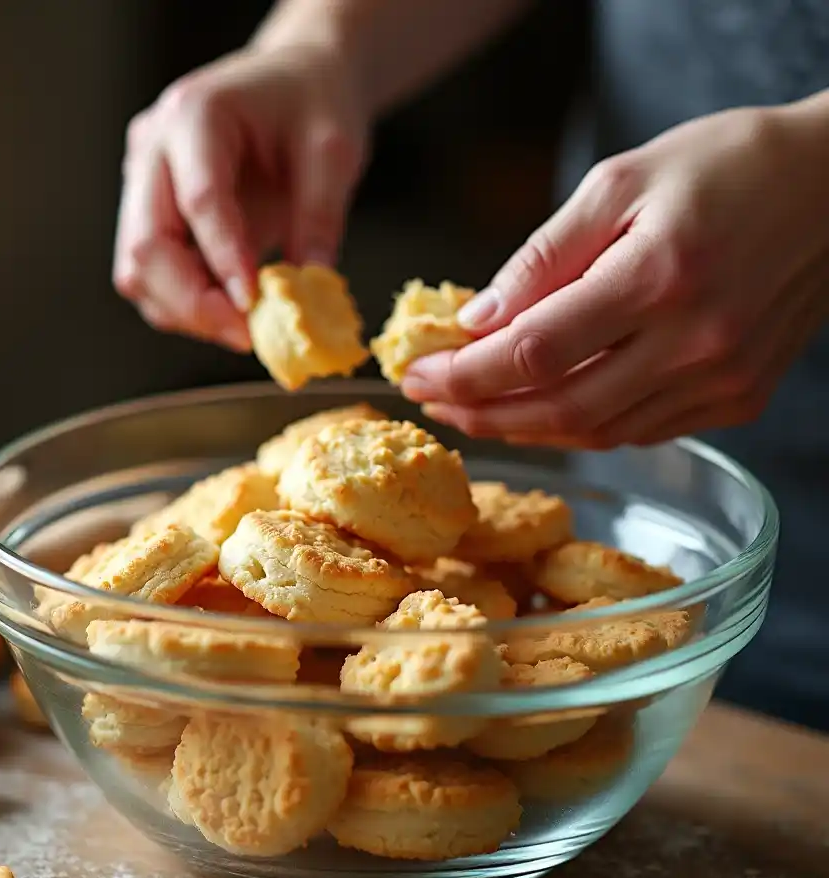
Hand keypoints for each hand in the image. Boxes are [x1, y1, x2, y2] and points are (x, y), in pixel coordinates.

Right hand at [112, 45, 368, 350]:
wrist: (292, 83)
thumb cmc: (313, 105)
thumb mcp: (335, 153)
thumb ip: (321, 218)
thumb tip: (308, 293)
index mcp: (195, 114)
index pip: (199, 201)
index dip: (224, 261)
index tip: (255, 306)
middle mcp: (152, 148)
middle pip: (147, 245)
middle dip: (194, 302)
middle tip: (247, 335)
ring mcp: (141, 182)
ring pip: (138, 272)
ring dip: (187, 312)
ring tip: (244, 326)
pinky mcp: (148, 214)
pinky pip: (152, 278)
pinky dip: (187, 306)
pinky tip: (230, 311)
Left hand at [402, 102, 828, 446]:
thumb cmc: (725, 168)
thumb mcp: (620, 182)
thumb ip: (543, 257)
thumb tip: (476, 320)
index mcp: (660, 275)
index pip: (533, 352)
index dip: (464, 373)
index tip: (417, 373)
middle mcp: (696, 340)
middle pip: (559, 407)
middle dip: (481, 412)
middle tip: (435, 400)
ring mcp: (723, 379)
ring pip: (597, 430)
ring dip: (524, 427)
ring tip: (475, 409)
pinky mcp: (739, 398)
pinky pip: (638, 430)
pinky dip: (580, 426)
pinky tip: (543, 410)